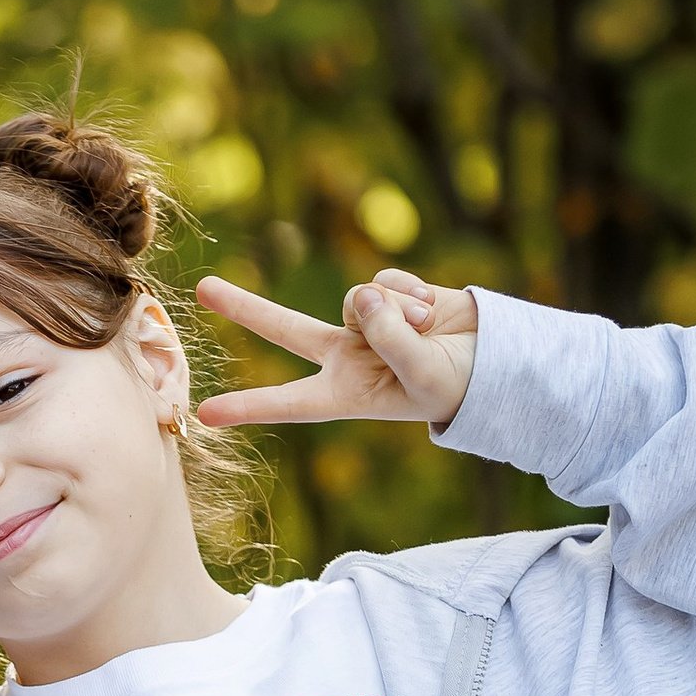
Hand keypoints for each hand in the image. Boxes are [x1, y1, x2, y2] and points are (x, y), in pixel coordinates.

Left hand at [192, 269, 478, 434]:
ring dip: (393, 310)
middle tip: (203, 289)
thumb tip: (362, 295)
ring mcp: (364, 324)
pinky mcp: (386, 294)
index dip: (248, 407)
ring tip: (423, 330)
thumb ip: (389, 338)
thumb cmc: (456, 384)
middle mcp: (345, 357)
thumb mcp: (423, 375)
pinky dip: (409, 292)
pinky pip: (382, 281)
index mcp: (346, 394)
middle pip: (285, 330)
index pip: (288, 402)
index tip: (204, 414)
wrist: (492, 360)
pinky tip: (429, 311)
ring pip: (355, 299)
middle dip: (246, 307)